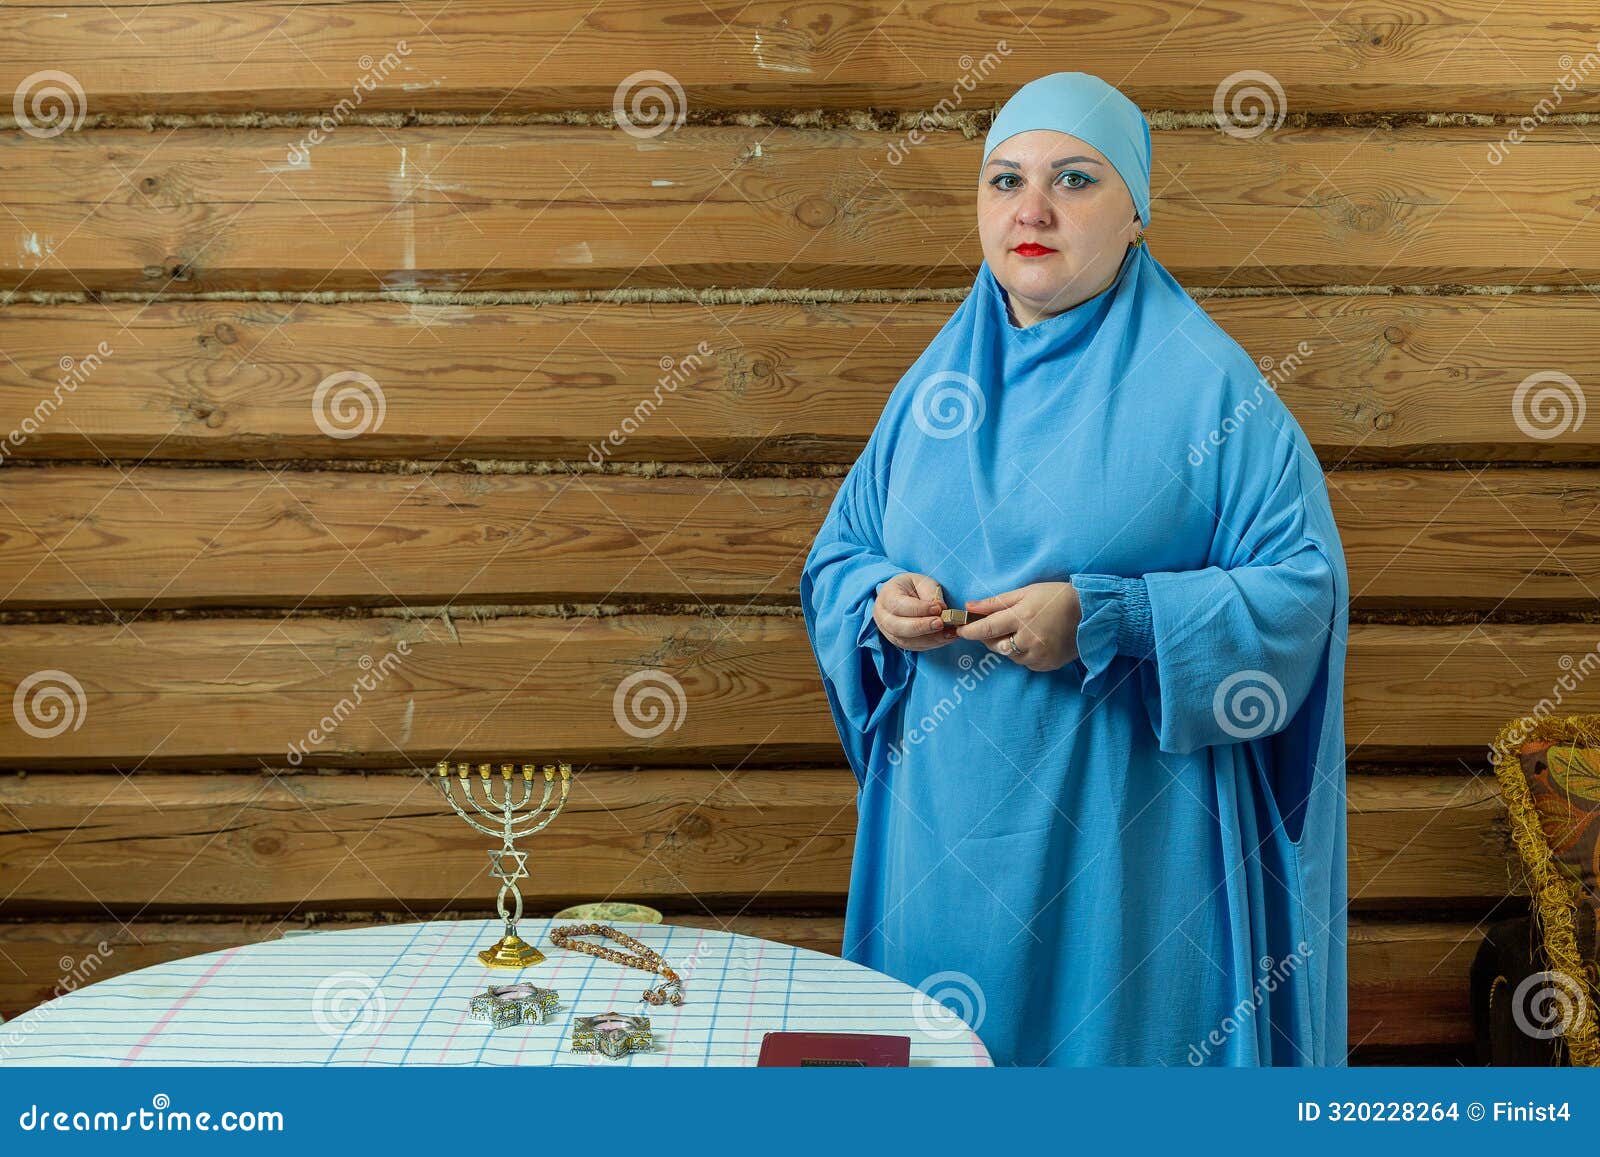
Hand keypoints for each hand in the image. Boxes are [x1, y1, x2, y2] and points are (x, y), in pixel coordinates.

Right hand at [873, 572, 959, 651]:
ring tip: (950, 633)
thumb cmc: (913, 587)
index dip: (919, 609)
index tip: (938, 608)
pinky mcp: (899, 642)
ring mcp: (888, 632)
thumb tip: (941, 608)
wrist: (903, 595)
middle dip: (922, 627)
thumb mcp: (922, 582)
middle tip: (941, 623)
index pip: (899, 605)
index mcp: (886, 596)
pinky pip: (914, 647)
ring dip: (930, 639)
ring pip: (907, 641)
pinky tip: (946, 638)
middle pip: (898, 627)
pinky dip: (932, 644)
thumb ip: (931, 593)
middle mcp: (883, 616)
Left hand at [955, 582, 1081, 670]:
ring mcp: (1038, 655)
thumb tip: (970, 606)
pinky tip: (1034, 640)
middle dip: (990, 638)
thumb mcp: (1026, 592)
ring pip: (1010, 655)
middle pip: (996, 645)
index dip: (970, 631)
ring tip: (1022, 630)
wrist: (1091, 613)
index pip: (987, 629)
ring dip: (1008, 645)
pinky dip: (1023, 653)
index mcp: (1022, 618)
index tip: (959, 631)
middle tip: (995, 627)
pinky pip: (1025, 662)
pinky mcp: (1046, 665)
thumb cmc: (1056, 597)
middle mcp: (1028, 640)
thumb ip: (996, 602)